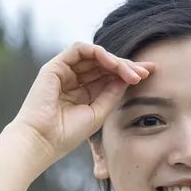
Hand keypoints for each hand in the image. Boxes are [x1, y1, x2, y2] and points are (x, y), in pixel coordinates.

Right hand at [11, 42, 153, 164]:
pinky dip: (98, 53)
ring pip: (95, 56)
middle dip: (126, 65)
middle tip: (146, 71)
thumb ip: (112, 94)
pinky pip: (80, 49)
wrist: (42, 140)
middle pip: (104, 64)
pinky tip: (113, 64)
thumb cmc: (66, 134)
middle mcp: (73, 80)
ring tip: (132, 71)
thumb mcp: (98, 113)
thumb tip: (128, 78)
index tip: (148, 75)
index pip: (108, 76)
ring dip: (116, 60)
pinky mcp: (55, 66)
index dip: (128, 74)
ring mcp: (64, 71)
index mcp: (82, 93)